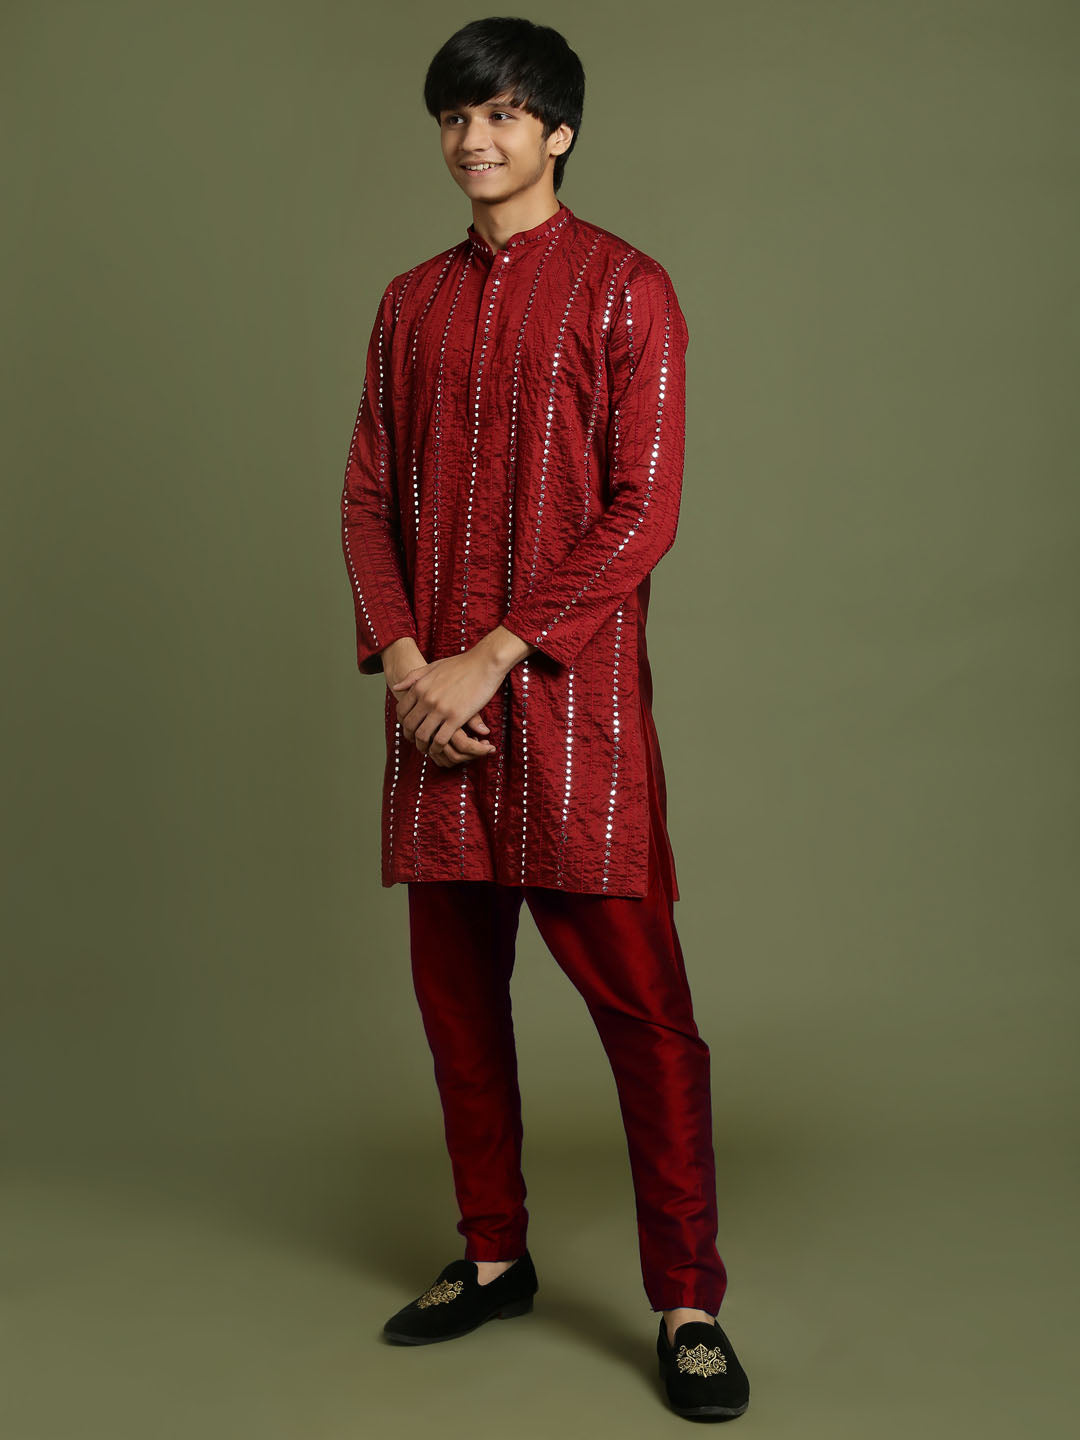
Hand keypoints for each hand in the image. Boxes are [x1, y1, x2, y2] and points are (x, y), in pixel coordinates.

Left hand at [390, 646, 506, 767]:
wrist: (485, 662)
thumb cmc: (462, 664)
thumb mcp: (433, 666)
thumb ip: (413, 677)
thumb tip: (396, 686)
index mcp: (419, 687)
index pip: (401, 711)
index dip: (403, 723)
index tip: (410, 728)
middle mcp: (426, 699)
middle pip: (409, 725)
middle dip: (410, 737)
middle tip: (417, 742)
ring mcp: (440, 709)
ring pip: (423, 735)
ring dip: (423, 745)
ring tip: (428, 748)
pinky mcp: (456, 718)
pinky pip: (440, 739)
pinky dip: (438, 748)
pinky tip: (441, 748)